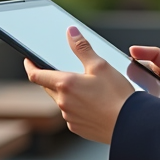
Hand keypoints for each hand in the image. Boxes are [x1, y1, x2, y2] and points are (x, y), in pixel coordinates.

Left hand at [24, 26, 135, 143]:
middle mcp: (63, 102)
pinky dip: (77, 106)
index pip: (36, 75)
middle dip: (50, 78)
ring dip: (66, 93)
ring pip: (61, 101)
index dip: (30, 66)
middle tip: (60, 70)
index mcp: (65, 84)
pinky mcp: (78, 128)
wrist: (131, 125)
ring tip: (86, 87)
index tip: (28, 60)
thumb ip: (82, 48)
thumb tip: (71, 32)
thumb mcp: (100, 65)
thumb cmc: (117, 95)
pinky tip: (93, 103)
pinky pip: (71, 114)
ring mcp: (69, 117)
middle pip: (48, 88)